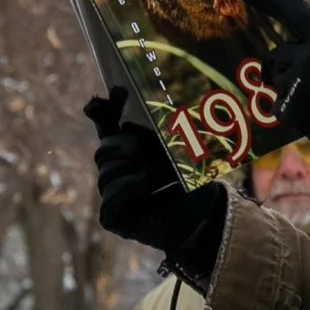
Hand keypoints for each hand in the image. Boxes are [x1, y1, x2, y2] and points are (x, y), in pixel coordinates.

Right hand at [84, 89, 225, 287]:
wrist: (205, 215)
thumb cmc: (191, 179)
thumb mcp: (169, 144)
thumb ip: (146, 122)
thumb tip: (117, 91)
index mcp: (126, 153)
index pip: (105, 127)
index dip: (105, 111)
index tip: (119, 94)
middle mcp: (114, 175)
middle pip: (103, 151)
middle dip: (129, 148)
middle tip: (158, 155)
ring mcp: (110, 197)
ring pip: (107, 172)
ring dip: (138, 169)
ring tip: (162, 175)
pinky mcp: (111, 217)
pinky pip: (112, 194)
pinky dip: (131, 187)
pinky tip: (147, 186)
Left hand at [238, 0, 309, 143]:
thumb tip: (297, 48)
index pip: (291, 10)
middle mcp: (306, 56)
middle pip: (278, 53)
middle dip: (281, 65)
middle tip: (298, 77)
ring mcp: (294, 82)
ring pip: (276, 81)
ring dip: (290, 89)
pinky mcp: (287, 107)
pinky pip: (279, 105)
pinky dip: (292, 112)